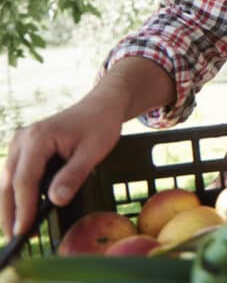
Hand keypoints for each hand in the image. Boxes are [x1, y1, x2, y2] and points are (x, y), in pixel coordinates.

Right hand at [1, 97, 121, 237]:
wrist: (101, 105)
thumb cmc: (100, 125)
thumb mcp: (93, 151)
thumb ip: (74, 175)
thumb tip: (56, 201)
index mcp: (37, 138)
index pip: (25, 180)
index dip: (23, 208)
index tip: (23, 230)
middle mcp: (22, 139)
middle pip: (9, 182)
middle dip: (10, 212)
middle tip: (15, 238)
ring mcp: (20, 142)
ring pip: (8, 180)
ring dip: (11, 204)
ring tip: (18, 229)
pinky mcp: (23, 147)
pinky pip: (16, 173)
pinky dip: (17, 192)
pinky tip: (22, 210)